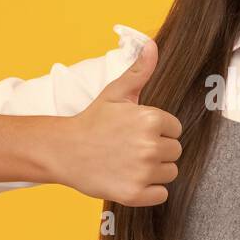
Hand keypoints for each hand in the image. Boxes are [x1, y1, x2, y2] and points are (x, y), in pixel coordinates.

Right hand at [53, 38, 182, 206]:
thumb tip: (152, 45)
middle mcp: (150, 145)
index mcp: (151, 119)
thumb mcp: (116, 93)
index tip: (135, 132)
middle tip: (130, 148)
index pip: (175, 129)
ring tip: (129, 162)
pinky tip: (130, 179)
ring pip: (170, 173)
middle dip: (157, 150)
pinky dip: (149, 190)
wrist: (64, 151)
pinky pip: (161, 194)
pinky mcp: (135, 193)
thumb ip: (140, 71)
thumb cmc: (93, 121)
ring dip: (154, 171)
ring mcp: (143, 172)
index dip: (158, 131)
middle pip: (175, 152)